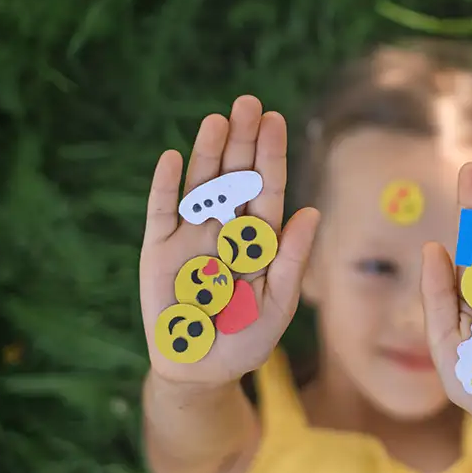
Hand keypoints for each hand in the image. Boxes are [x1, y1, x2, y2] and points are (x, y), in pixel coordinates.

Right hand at [139, 96, 319, 385]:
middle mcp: (226, 227)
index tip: (275, 121)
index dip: (271, 156)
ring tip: (217, 120)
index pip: (267, 189)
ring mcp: (191, 236)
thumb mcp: (278, 303)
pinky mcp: (159, 250)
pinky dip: (166, 186)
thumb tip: (312, 213)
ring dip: (208, 153)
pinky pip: (162, 212)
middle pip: (235, 176)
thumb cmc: (247, 338)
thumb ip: (292, 260)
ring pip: (201, 185)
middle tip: (247, 103)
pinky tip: (174, 157)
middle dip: (241, 141)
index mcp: (258, 238)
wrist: (202, 369)